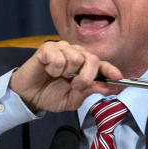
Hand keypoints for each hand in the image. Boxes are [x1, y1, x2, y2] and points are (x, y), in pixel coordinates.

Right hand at [7, 40, 123, 111]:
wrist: (29, 96)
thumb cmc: (49, 95)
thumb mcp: (73, 99)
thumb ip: (88, 91)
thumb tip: (105, 87)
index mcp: (84, 67)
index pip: (102, 65)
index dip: (111, 70)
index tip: (119, 78)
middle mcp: (75, 54)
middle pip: (92, 59)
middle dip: (86, 77)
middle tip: (74, 85)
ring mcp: (62, 49)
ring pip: (76, 58)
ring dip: (67, 73)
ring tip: (57, 76)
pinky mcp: (47, 48)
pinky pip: (59, 57)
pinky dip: (54, 68)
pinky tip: (48, 70)